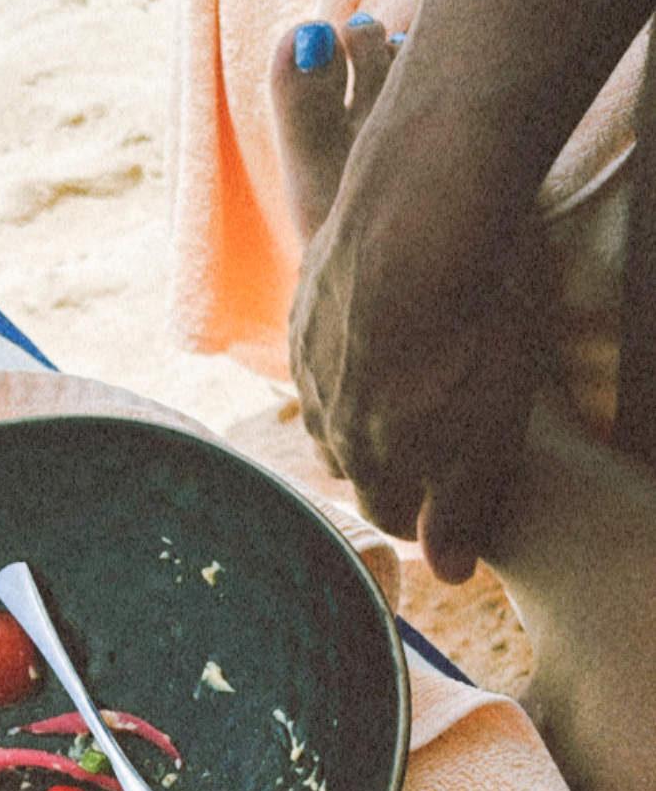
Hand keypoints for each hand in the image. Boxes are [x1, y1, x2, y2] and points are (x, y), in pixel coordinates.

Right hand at [288, 200, 548, 581]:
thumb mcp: (488, 429)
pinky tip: (372, 325)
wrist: (418, 216)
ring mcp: (305, 357)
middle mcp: (322, 417)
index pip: (387, 514)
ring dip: (354, 407)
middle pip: (348, 462)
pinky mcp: (302, 300)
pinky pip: (314, 346)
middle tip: (421, 443)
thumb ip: (461, 505)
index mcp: (370, 457)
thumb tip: (446, 574)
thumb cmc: (470, 327)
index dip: (420, 518)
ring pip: (323, 404)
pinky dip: (341, 350)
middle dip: (382, 465)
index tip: (443, 508)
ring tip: (393, 385)